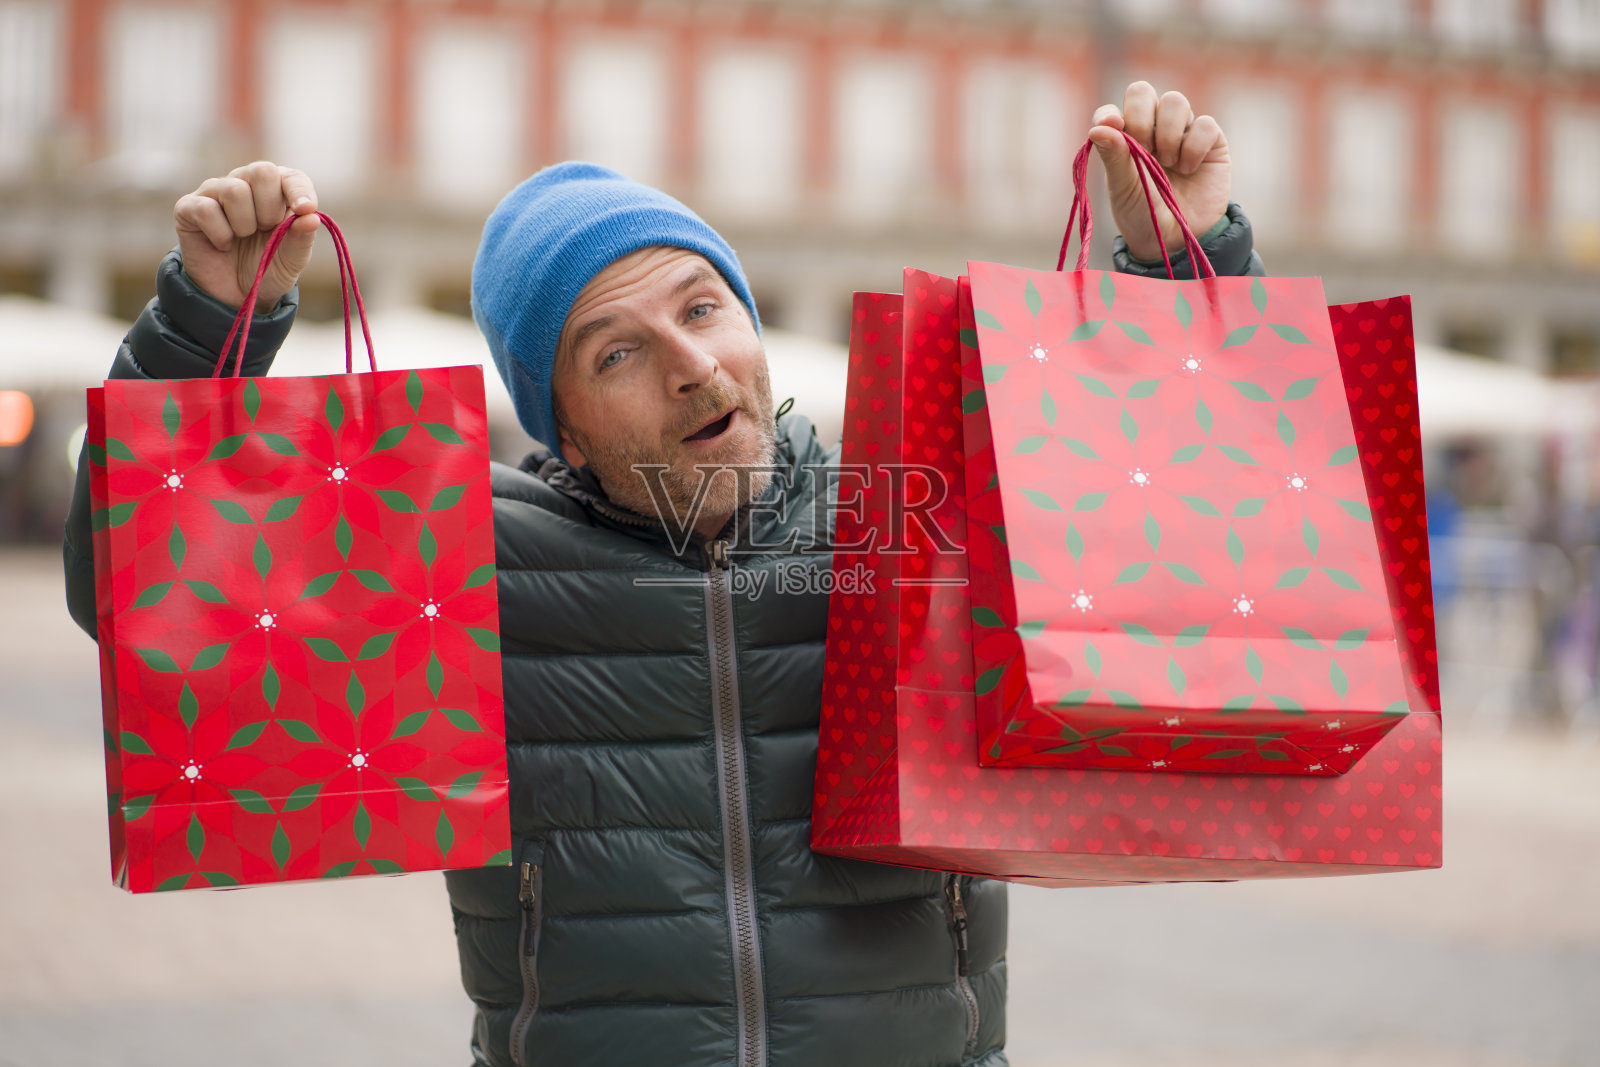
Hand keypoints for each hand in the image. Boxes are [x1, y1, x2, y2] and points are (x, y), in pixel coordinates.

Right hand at [173, 161, 319, 314]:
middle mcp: (244, 183)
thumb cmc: (266, 270)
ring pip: (234, 190)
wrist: (234, 297)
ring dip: (244, 225)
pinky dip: (220, 234)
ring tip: (242, 238)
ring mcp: (215, 192)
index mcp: (275, 191)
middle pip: (262, 172)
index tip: (304, 210)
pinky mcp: (189, 207)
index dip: (298, 190)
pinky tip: (222, 244)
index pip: (290, 175)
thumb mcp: (291, 260)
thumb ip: (302, 238)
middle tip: (265, 231)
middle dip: (269, 209)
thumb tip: (311, 217)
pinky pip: (206, 209)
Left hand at [1088, 82, 1230, 262]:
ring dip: (1168, 133)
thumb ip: (1113, 157)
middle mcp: (1151, 128)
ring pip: (1175, 100)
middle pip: (1142, 91)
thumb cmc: (1143, 214)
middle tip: (1144, 149)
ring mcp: (1180, 131)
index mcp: (1123, 139)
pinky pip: (1205, 124)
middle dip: (1141, 118)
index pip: (1112, 110)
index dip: (1110, 116)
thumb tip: (1099, 126)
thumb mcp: (1123, 189)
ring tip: (1167, 163)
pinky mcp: (1210, 141)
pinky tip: (1187, 170)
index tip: (1113, 131)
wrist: (1176, 239)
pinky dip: (1193, 146)